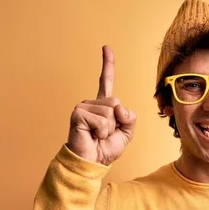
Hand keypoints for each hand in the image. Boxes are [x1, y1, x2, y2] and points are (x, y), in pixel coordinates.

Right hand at [67, 45, 135, 165]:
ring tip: (98, 135)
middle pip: (116, 102)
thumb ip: (130, 116)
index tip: (106, 47)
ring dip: (109, 128)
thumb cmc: (106, 148)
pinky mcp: (78, 114)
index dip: (107, 64)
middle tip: (105, 133)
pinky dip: (102, 131)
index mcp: (103, 105)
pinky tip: (93, 135)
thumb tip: (118, 105)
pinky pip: (102, 119)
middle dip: (117, 121)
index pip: (106, 81)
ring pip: (110, 111)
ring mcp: (83, 107)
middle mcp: (92, 103)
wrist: (92, 162)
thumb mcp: (127, 132)